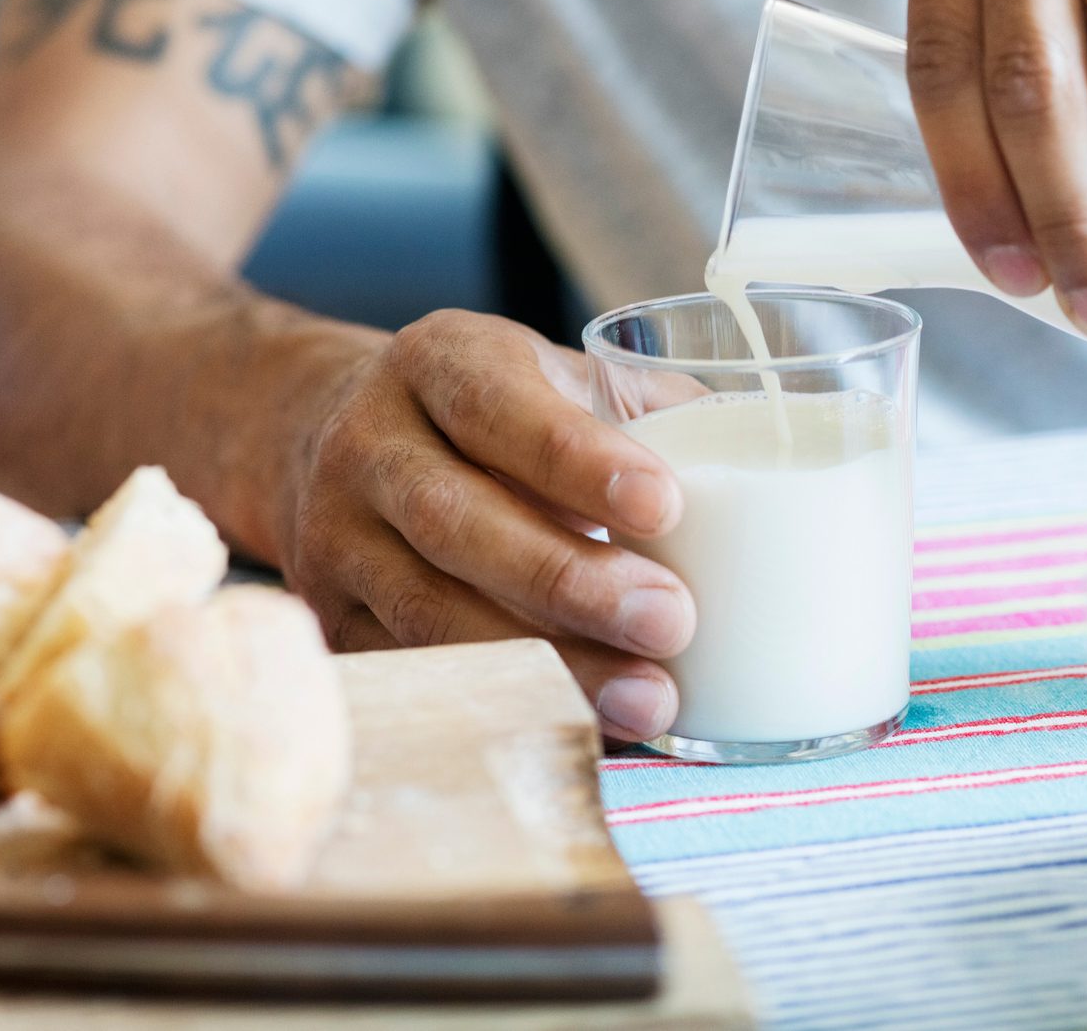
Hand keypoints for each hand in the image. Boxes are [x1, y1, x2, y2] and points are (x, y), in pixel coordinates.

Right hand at [277, 310, 692, 742]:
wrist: (328, 438)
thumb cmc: (490, 410)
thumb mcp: (550, 374)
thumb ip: (644, 404)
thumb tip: (757, 442)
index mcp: (437, 363)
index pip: (498, 406)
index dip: (578, 459)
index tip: (665, 505)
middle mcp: (367, 445)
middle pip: (458, 520)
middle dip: (570, 581)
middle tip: (672, 620)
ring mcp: (335, 539)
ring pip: (432, 610)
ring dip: (547, 662)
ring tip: (649, 699)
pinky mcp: (333, 621)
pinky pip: (415, 672)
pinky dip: (502, 701)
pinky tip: (582, 724)